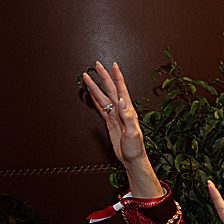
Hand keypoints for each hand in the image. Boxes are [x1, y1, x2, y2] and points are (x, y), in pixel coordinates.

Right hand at [83, 62, 162, 197]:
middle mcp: (121, 111)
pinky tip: (92, 93)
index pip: (121, 90)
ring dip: (96, 86)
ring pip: (103, 97)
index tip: (113, 66)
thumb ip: (127, 116)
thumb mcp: (133, 132)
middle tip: (97, 65)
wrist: (132, 158)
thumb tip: (120, 100)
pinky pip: (101, 107)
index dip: (117, 77)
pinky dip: (95, 99)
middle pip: (110, 90)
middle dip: (104, 77)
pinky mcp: (110, 122)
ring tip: (88, 76)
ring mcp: (115, 115)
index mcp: (128, 111)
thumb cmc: (135, 148)